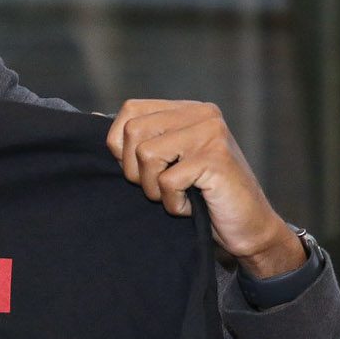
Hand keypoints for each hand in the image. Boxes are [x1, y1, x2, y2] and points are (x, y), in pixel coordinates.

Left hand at [106, 101, 305, 276]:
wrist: (248, 228)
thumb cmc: (201, 197)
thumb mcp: (167, 161)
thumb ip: (138, 139)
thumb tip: (92, 115)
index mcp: (187, 110)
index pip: (131, 110)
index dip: (121, 145)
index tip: (140, 170)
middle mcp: (202, 114)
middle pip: (133, 131)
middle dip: (135, 170)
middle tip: (160, 188)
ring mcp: (211, 134)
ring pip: (146, 154)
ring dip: (154, 188)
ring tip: (178, 195)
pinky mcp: (216, 159)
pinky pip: (167, 181)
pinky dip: (172, 203)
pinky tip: (192, 206)